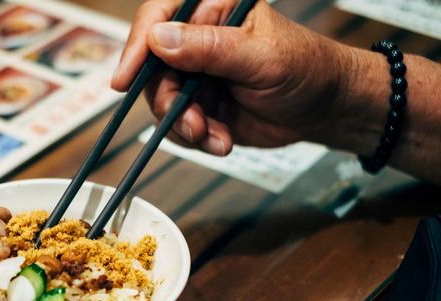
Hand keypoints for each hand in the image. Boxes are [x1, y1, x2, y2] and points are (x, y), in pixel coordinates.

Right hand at [111, 0, 348, 155]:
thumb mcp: (260, 56)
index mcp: (213, 9)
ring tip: (214, 136)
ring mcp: (195, 74)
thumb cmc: (306, 68)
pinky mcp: (198, 105)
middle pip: (153, 69)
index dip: (137, 47)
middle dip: (169, 103)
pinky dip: (195, 139)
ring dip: (185, 127)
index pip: (158, 16)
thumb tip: (159, 39)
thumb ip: (210, 47)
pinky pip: (176, 125)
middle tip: (193, 124)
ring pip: (162, 102)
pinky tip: (221, 140)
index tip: (125, 80)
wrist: (323, 110)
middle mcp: (197, 39)